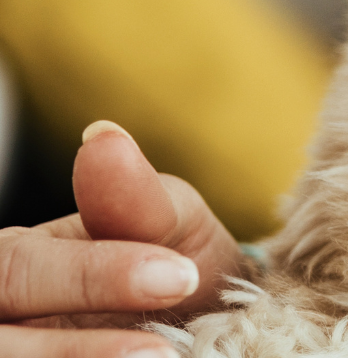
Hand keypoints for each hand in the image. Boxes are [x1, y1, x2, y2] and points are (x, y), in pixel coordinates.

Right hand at [0, 122, 248, 356]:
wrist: (201, 324)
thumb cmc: (174, 263)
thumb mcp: (169, 223)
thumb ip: (136, 197)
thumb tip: (103, 138)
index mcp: (12, 260)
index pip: (19, 266)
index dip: (92, 277)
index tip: (181, 276)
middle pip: (2, 340)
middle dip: (74, 347)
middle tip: (164, 351)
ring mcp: (10, 349)